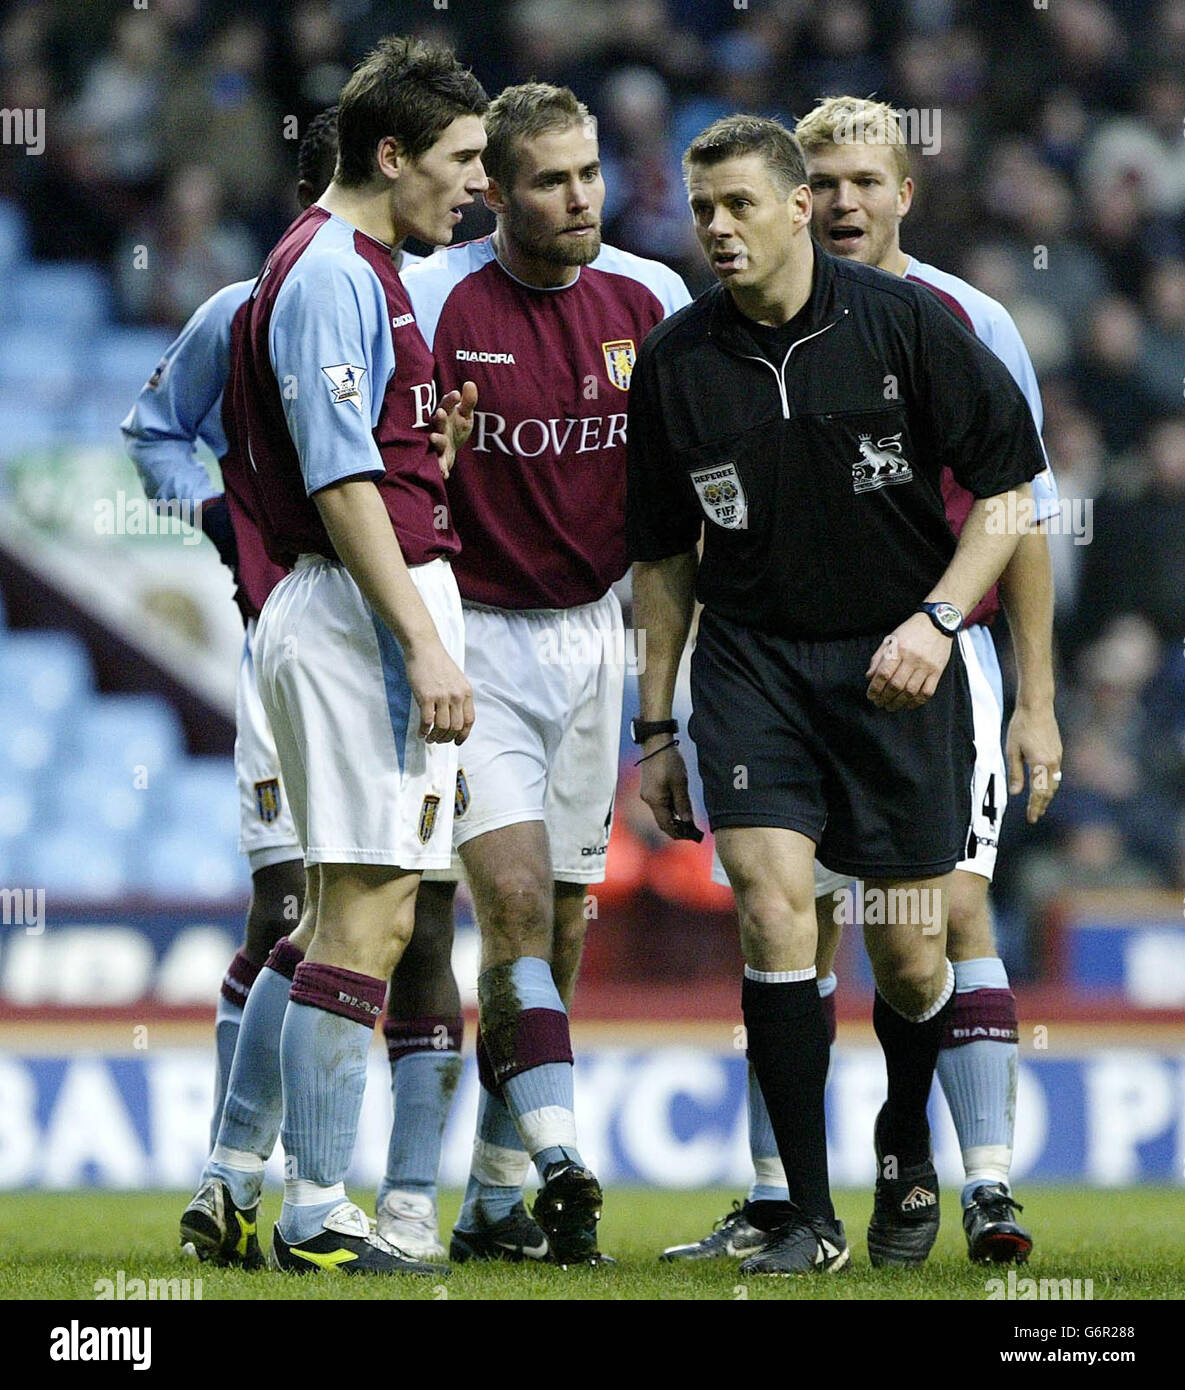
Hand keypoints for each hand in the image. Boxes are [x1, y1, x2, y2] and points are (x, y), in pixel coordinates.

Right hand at [405, 640, 474, 744]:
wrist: (424, 647)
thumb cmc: (438, 662)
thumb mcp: (456, 680)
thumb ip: (458, 697)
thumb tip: (454, 717)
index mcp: (466, 692)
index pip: (469, 721)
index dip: (463, 735)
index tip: (457, 742)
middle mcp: (457, 696)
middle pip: (456, 727)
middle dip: (447, 738)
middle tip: (439, 741)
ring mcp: (442, 697)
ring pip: (442, 727)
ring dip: (435, 737)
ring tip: (429, 738)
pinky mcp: (426, 696)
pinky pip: (427, 721)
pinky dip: (424, 731)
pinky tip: (421, 732)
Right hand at [430, 380, 477, 477]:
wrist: (449, 449)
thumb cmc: (456, 426)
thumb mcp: (465, 414)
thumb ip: (469, 401)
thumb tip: (470, 383)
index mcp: (445, 415)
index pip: (446, 404)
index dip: (450, 400)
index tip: (456, 394)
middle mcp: (439, 428)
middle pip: (438, 422)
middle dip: (439, 418)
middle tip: (440, 413)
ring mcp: (439, 444)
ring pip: (436, 442)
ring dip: (436, 440)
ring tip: (434, 437)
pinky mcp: (441, 458)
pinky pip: (440, 464)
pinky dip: (442, 469)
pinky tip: (444, 474)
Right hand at [640, 742, 702, 840]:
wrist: (656, 744)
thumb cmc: (669, 762)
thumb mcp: (680, 783)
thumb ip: (683, 803)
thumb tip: (687, 821)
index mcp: (655, 800)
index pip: (665, 825)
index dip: (678, 833)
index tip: (691, 836)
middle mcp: (648, 800)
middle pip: (663, 820)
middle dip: (677, 827)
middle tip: (693, 831)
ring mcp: (648, 794)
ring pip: (662, 812)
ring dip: (674, 818)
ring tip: (690, 820)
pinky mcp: (650, 788)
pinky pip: (660, 804)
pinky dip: (670, 809)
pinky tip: (681, 807)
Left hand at [865, 611, 952, 709]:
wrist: (937, 623)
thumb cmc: (910, 631)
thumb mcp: (890, 640)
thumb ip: (878, 658)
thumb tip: (869, 677)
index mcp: (898, 649)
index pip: (883, 674)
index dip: (875, 688)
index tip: (871, 695)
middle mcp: (913, 659)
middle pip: (896, 685)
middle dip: (885, 698)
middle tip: (879, 703)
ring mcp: (926, 666)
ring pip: (911, 691)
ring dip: (899, 703)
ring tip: (891, 706)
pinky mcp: (937, 671)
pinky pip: (927, 692)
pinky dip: (917, 702)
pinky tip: (909, 704)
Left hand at [1006, 700, 1061, 823]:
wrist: (1037, 706)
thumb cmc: (1021, 726)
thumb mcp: (1012, 750)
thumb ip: (1015, 773)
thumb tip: (1016, 793)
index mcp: (1040, 764)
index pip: (1039, 793)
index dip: (1034, 807)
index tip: (1031, 818)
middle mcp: (1052, 763)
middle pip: (1049, 791)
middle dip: (1041, 805)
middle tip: (1034, 816)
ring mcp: (1058, 757)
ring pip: (1054, 783)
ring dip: (1046, 796)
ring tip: (1039, 806)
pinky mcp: (1058, 752)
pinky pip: (1056, 774)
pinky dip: (1050, 784)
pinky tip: (1044, 787)